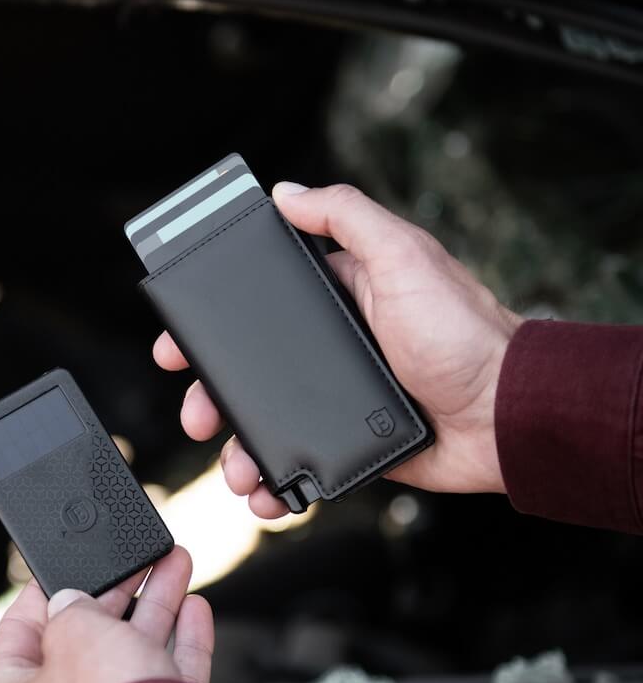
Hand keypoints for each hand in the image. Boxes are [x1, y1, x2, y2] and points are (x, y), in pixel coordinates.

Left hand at [0, 546, 212, 682]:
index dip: (42, 595)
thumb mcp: (74, 632)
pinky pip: (165, 680)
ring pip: (130, 655)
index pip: (16, 636)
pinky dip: (181, 643)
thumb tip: (73, 602)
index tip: (63, 569)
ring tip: (173, 567)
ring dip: (156, 607)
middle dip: (115, 595)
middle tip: (131, 565)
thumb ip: (71, 607)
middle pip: (82, 643)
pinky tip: (194, 610)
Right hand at [154, 183, 523, 516]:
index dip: (212, 325)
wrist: (504, 415)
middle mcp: (330, 349)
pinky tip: (267, 490)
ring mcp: (336, 400)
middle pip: (248, 372)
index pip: (257, 306)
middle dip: (211, 396)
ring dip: (239, 448)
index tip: (179, 341)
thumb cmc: (463, 332)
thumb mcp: (404, 257)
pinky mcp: (350, 442)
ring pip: (266, 424)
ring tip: (235, 468)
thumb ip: (346, 219)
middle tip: (195, 412)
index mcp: (337, 299)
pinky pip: (300, 461)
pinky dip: (276, 481)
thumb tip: (288, 191)